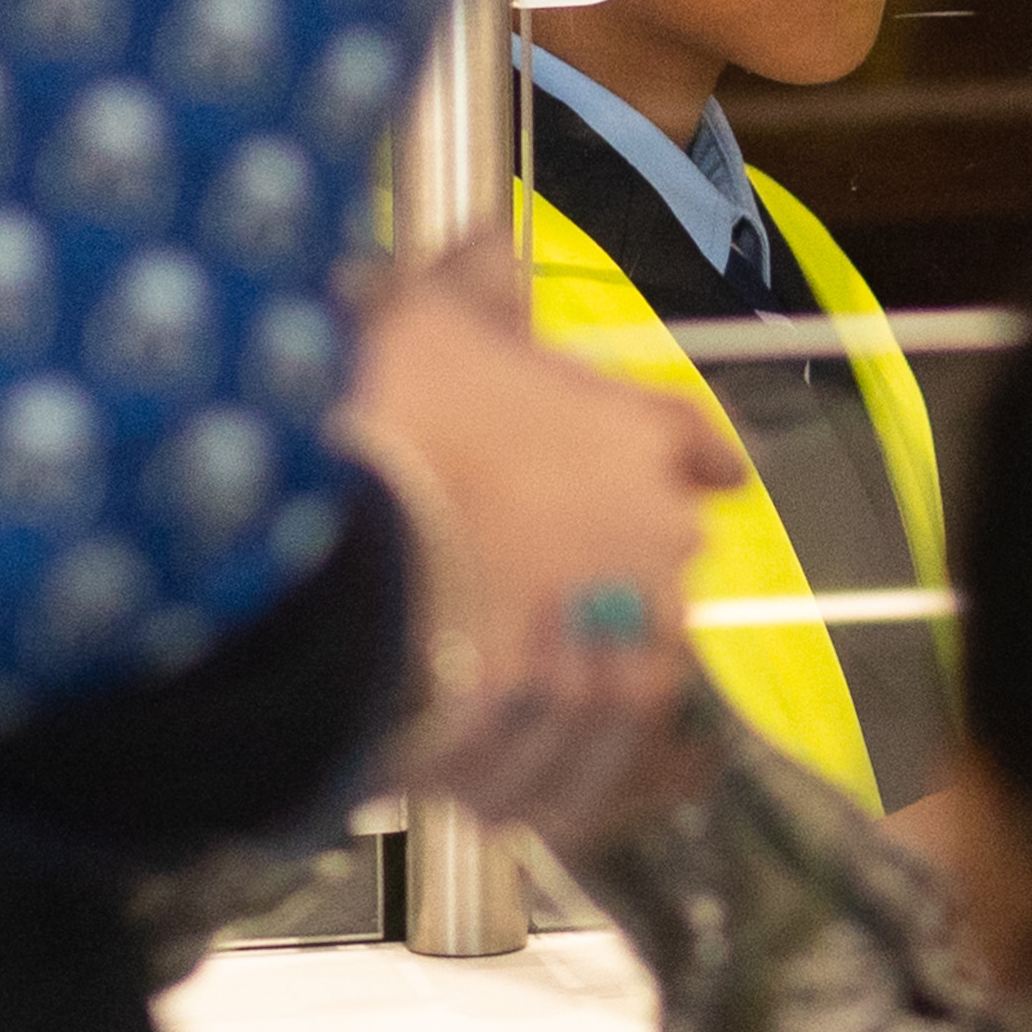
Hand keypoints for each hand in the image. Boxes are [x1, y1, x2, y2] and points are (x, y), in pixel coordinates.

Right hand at [336, 235, 743, 843]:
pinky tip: (500, 791)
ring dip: (574, 692)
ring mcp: (618, 648)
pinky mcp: (563, 743)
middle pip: (661, 568)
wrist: (320, 558)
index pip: (696, 447)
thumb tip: (488, 240)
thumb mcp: (416, 316)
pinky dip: (546, 784)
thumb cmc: (374, 417)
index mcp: (639, 438)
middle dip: (611, 581)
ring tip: (503, 704)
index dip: (690, 460)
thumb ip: (467, 285)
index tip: (711, 477)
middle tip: (532, 594)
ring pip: (621, 683)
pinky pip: (577, 777)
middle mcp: (654, 546)